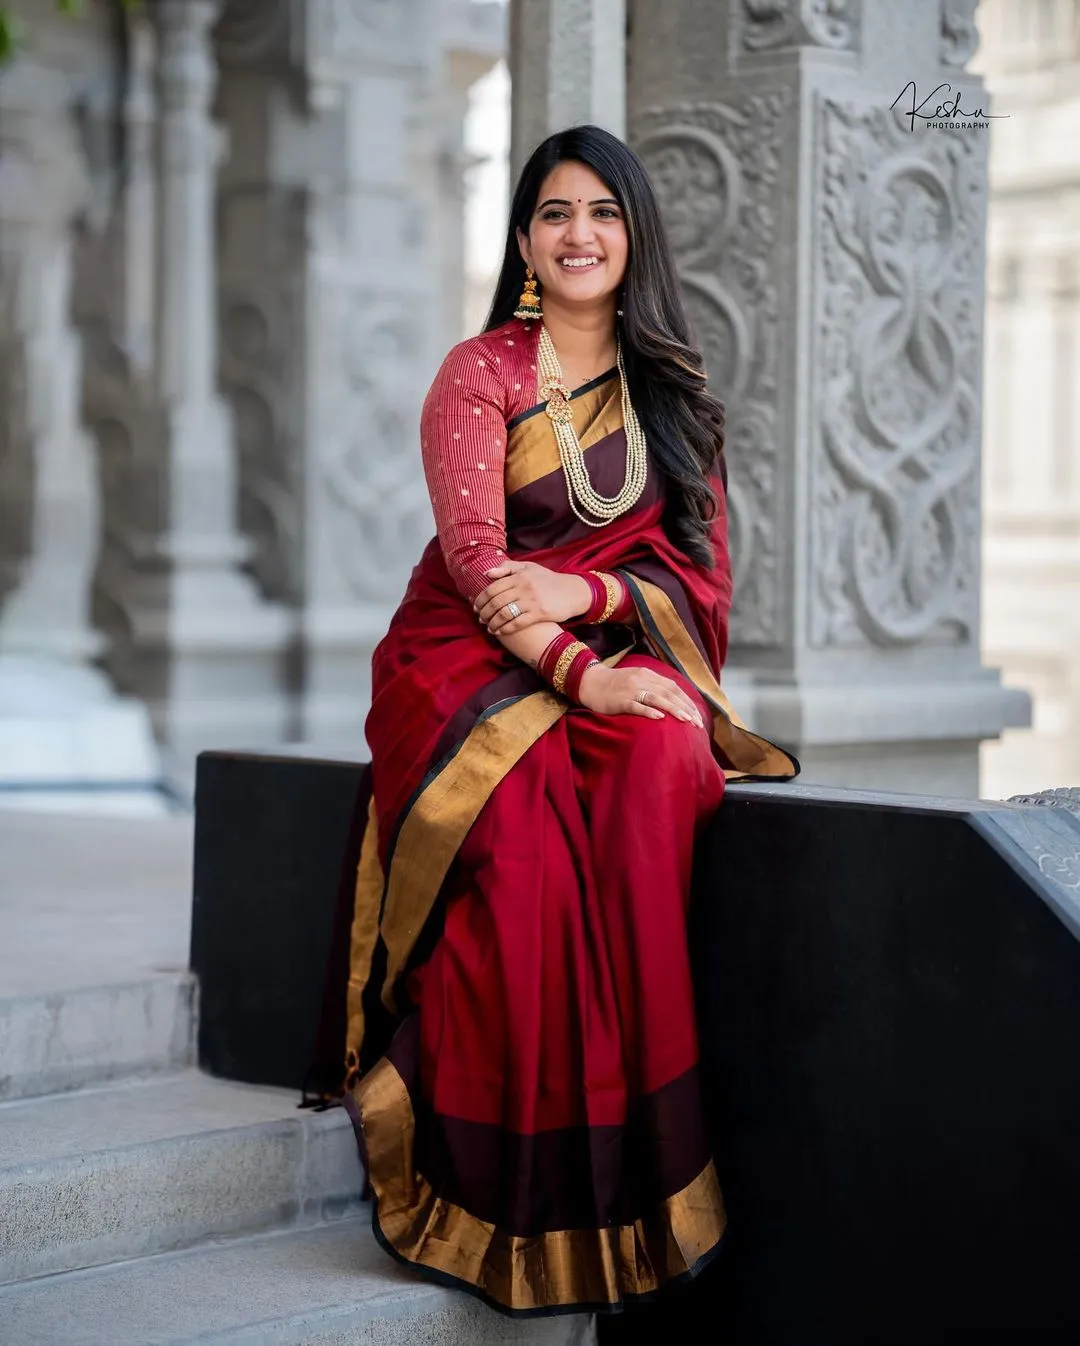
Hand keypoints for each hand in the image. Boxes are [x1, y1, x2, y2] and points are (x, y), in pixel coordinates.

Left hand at [473, 561, 590, 634]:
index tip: (476, 606)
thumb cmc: (548, 580)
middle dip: (484, 613)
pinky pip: (517, 623)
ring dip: (492, 622)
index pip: (492, 588)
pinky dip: (505, 629)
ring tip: (488, 627)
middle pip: (495, 602)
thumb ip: (508, 568)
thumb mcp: (529, 568)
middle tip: (480, 619)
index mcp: (519, 576)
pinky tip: (499, 632)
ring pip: (503, 614)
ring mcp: (531, 601)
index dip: (481, 599)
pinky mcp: (539, 614)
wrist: (572, 591)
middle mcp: (523, 587)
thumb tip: (487, 573)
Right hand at [576, 664, 705, 727]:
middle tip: (698, 723)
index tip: (698, 714)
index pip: (673, 687)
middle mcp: (642, 680)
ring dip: (673, 709)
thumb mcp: (637, 679)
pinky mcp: (620, 700)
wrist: (589, 682)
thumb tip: (674, 699)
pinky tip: (660, 718)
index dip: (687, 700)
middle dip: (686, 708)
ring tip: (686, 720)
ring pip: (657, 699)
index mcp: (648, 674)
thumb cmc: (615, 684)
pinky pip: (637, 706)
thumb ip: (653, 686)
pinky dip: (649, 711)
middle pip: (669, 693)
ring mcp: (631, 690)